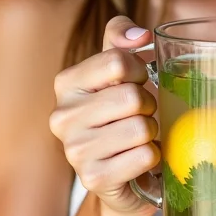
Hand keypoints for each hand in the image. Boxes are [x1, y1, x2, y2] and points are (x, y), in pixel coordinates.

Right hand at [49, 16, 159, 215]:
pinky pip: (145, 156)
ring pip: (140, 128)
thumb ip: (122, 37)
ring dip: (151, 131)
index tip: (138, 81)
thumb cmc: (124, 111)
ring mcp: (74, 151)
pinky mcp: (93, 179)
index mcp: (67, 83)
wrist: (124, 170)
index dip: (140, 70)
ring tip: (138, 137)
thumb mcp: (120, 67)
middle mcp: (62, 116)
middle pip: (131, 96)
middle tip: (140, 113)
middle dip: (148, 104)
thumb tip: (139, 35)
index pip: (118, 61)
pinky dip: (152, 156)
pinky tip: (138, 158)